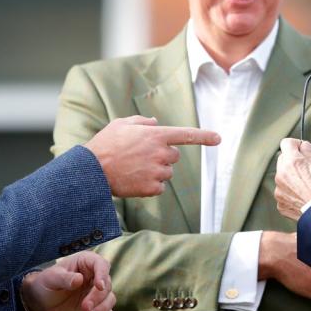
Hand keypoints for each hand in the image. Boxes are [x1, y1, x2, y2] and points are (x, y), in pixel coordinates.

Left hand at [20, 252, 115, 310]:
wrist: (42, 302)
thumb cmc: (46, 284)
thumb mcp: (51, 279)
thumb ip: (64, 278)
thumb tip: (79, 279)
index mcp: (86, 262)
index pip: (101, 264)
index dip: (102, 274)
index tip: (99, 287)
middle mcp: (95, 276)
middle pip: (107, 285)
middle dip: (98, 298)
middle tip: (85, 308)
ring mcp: (97, 292)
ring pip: (109, 299)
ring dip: (101, 309)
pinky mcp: (97, 307)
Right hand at [86, 116, 220, 197]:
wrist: (92, 171)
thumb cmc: (105, 144)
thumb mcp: (122, 124)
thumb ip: (142, 122)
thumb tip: (156, 123)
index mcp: (156, 135)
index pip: (185, 134)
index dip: (204, 136)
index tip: (218, 138)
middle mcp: (160, 152)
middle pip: (174, 156)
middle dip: (162, 155)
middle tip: (141, 156)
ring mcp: (157, 171)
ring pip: (167, 172)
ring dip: (156, 171)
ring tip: (134, 168)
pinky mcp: (152, 188)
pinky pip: (160, 187)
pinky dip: (150, 185)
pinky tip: (134, 180)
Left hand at [274, 138, 310, 220]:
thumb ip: (310, 155)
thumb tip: (304, 148)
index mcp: (292, 162)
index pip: (286, 143)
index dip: (296, 144)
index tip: (302, 149)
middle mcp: (281, 175)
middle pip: (283, 160)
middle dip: (293, 161)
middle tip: (307, 167)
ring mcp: (279, 191)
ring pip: (283, 178)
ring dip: (292, 178)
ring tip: (308, 186)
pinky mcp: (281, 204)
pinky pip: (284, 194)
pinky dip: (292, 194)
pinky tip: (304, 197)